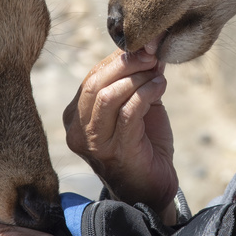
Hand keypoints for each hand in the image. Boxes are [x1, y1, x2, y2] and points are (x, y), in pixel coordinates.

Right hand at [63, 46, 179, 217]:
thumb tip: (149, 48)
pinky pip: (128, 112)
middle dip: (127, 64)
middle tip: (152, 55)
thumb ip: (135, 80)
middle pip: (96, 83)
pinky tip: (160, 87)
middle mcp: (77, 129)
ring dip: (138, 79)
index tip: (145, 46)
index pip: (92, 77)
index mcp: (75, 115)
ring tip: (157, 74)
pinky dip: (146, 93)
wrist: (150, 189)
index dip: (118, 58)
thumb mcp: (134, 106)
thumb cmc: (142, 145)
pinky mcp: (115, 151)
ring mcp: (93, 143)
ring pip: (109, 96)